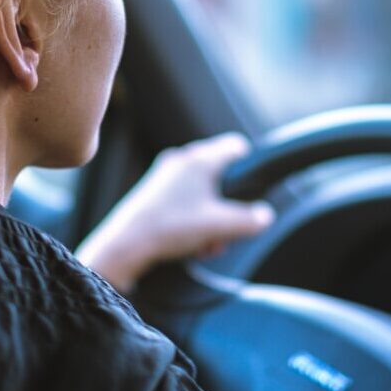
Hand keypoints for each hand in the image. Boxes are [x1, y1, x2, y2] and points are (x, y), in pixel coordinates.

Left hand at [76, 132, 274, 292]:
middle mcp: (181, 161)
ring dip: (211, 218)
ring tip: (208, 244)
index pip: (235, 146)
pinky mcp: (153, 193)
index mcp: (199, 159)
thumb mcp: (220, 226)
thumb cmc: (171, 227)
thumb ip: (249, 220)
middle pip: (220, 175)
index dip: (250, 165)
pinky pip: (184, 201)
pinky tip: (192, 245)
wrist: (125, 245)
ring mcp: (165, 176)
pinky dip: (193, 220)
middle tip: (228, 230)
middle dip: (228, 206)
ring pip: (202, 192)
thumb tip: (265, 216)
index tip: (253, 189)